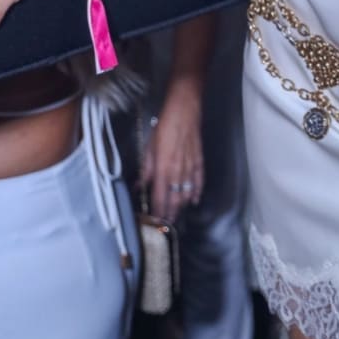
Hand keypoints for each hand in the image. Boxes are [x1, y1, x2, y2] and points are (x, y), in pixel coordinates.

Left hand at [142, 84, 204, 223]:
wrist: (184, 111)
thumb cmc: (164, 127)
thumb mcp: (149, 148)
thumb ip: (146, 170)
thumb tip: (138, 187)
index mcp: (163, 169)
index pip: (159, 198)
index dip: (157, 213)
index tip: (154, 222)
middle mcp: (178, 172)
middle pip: (175, 201)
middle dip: (170, 215)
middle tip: (165, 226)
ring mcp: (190, 168)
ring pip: (187, 194)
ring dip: (182, 207)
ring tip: (176, 216)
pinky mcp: (199, 162)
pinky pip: (199, 182)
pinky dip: (197, 193)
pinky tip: (194, 201)